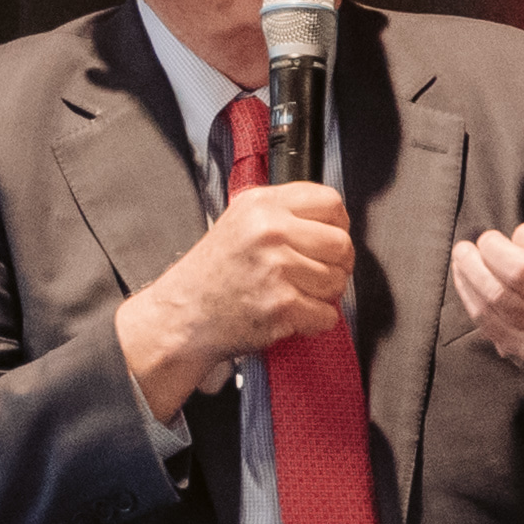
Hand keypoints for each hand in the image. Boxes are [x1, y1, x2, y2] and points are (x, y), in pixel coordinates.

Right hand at [117, 181, 353, 414]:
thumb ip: (284, 214)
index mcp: (261, 204)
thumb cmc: (212, 274)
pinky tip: (287, 314)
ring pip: (338, 281)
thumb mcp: (240, 222)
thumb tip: (334, 221)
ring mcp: (276, 267)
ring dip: (323, 295)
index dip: (336, 224)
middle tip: (312, 275)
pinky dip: (313, 322)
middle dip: (336, 265)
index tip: (326, 239)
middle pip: (341, 243)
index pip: (330, 201)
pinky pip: (327, 314)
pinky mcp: (281, 304)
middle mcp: (269, 231)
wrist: (181, 316)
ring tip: (292, 294)